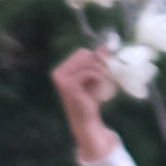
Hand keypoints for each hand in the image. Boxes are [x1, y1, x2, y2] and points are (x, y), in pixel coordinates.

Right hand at [50, 44, 119, 160]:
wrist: (86, 120)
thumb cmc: (89, 99)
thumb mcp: (93, 77)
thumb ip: (97, 62)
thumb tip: (105, 45)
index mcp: (61, 69)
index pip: (80, 53)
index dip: (94, 57)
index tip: (104, 67)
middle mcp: (57, 73)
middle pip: (83, 55)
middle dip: (98, 62)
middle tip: (107, 72)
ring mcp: (61, 79)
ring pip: (87, 63)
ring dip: (100, 70)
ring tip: (105, 79)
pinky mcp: (69, 86)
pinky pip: (88, 72)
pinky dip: (98, 76)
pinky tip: (101, 84)